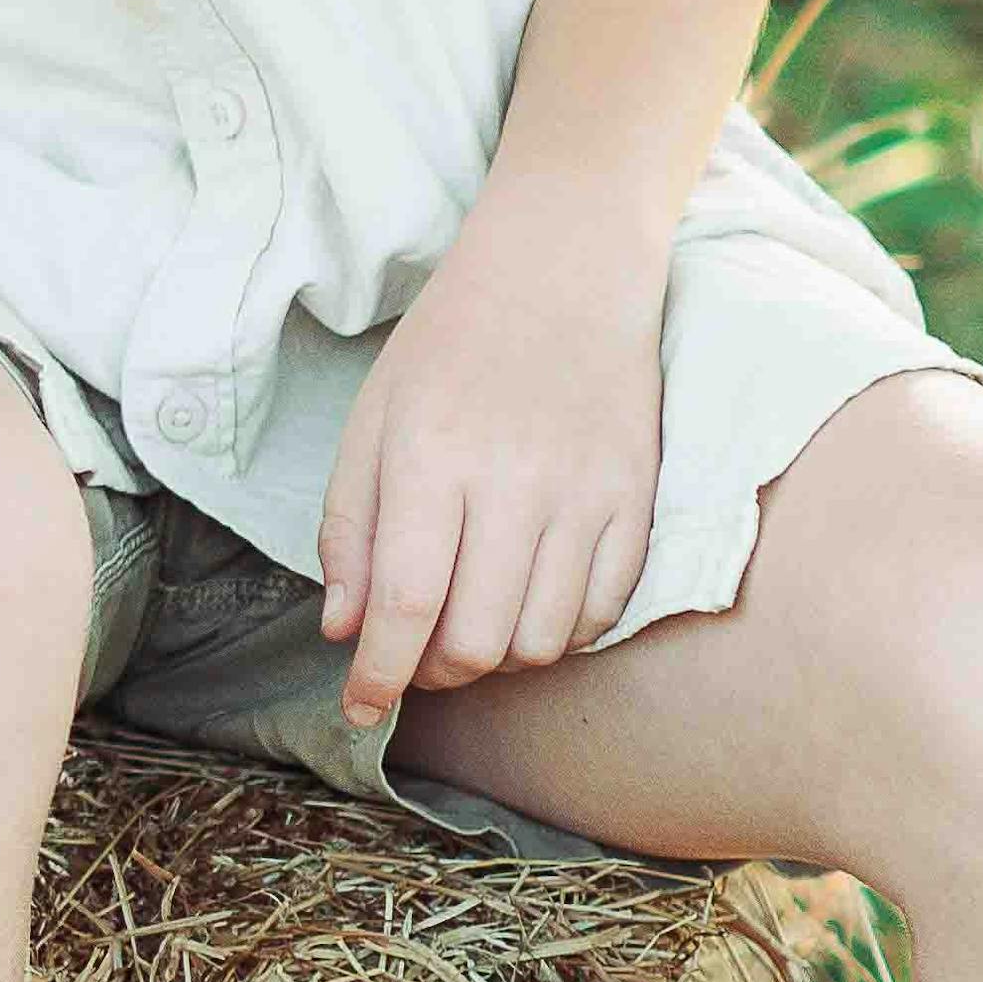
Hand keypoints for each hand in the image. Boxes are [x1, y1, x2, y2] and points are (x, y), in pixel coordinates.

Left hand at [316, 201, 673, 721]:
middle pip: (477, 640)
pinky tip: (529, 602)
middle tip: (416, 655)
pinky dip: (561, 632)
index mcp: (431, 457)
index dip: (381, 673)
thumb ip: (351, 528)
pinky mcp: (636, 499)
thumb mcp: (373, 420)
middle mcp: (513, 482)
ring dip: (497, 658)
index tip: (361, 710)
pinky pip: (603, 613)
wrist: (563, 271)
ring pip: (542, 641)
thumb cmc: (450, 345)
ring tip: (471, 624)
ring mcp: (586, 493)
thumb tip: (346, 631)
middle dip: (435, 672)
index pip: (407, 603)